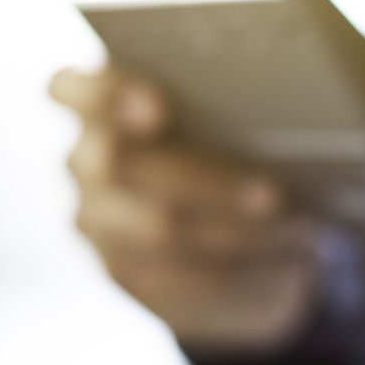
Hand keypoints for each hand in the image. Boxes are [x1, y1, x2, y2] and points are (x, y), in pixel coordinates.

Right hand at [50, 65, 321, 358]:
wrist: (219, 228)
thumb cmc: (226, 145)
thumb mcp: (223, 120)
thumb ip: (222, 110)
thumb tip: (280, 117)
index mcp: (97, 107)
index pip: (70, 89)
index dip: (107, 97)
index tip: (157, 111)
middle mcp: (84, 162)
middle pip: (123, 168)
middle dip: (203, 183)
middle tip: (273, 194)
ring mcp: (96, 221)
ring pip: (155, 228)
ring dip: (232, 230)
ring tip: (293, 227)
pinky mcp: (124, 271)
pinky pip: (176, 276)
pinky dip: (235, 267)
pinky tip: (282, 260)